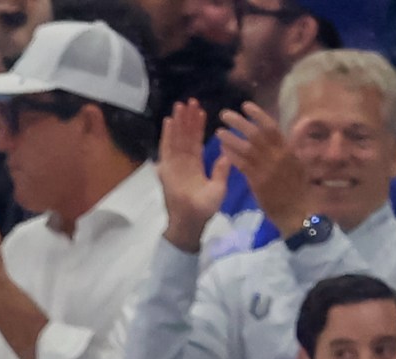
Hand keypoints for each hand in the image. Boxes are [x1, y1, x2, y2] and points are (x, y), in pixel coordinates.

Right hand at [156, 99, 233, 252]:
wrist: (191, 220)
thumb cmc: (204, 208)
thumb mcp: (218, 187)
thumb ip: (221, 171)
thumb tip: (228, 155)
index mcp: (196, 165)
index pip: (196, 141)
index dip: (198, 126)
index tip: (201, 110)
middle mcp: (183, 162)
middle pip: (185, 136)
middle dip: (187, 119)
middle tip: (189, 100)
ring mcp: (174, 165)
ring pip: (176, 138)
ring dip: (178, 121)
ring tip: (180, 105)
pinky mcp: (167, 169)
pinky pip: (167, 149)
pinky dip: (167, 135)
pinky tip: (169, 121)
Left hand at [214, 105, 306, 238]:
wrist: (296, 210)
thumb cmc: (297, 187)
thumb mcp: (298, 162)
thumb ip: (292, 145)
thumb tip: (297, 126)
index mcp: (287, 149)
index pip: (271, 127)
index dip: (258, 114)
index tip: (245, 105)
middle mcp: (277, 156)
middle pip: (255, 134)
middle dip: (239, 122)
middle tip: (225, 114)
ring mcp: (267, 168)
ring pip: (246, 148)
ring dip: (230, 138)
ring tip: (218, 131)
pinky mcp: (257, 181)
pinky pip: (241, 165)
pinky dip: (231, 155)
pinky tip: (222, 149)